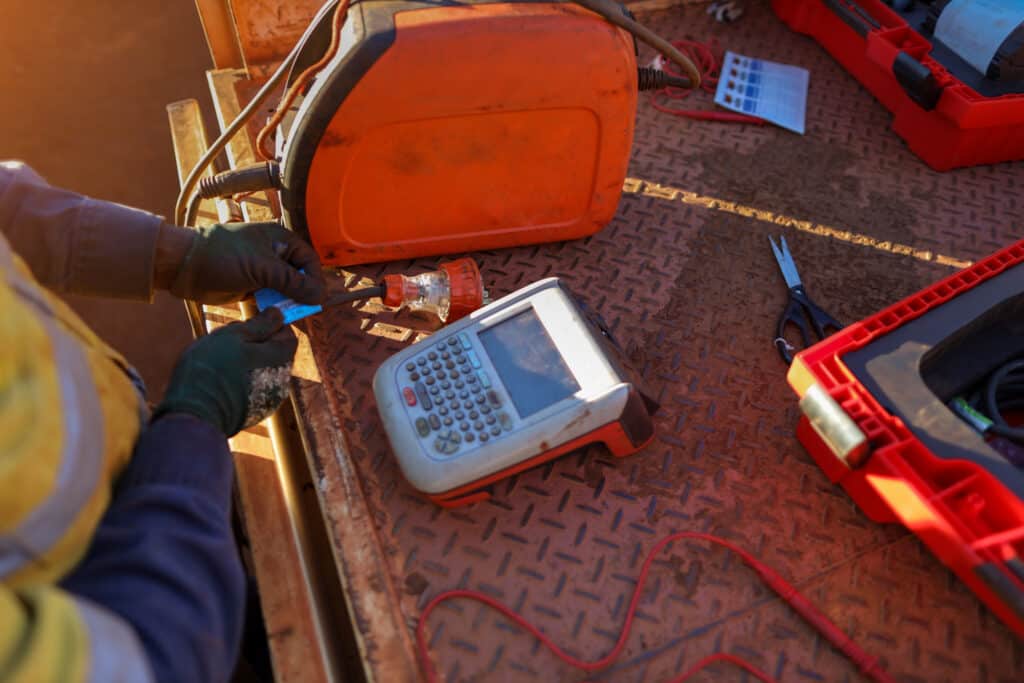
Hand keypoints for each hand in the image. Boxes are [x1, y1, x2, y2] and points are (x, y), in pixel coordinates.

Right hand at [154, 307, 297, 435]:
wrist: (195, 414)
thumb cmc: (212, 369)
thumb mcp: (233, 336)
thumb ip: (260, 324)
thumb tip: (278, 313)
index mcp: (281, 359)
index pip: (288, 334)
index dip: (271, 325)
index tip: (251, 322)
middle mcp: (283, 381)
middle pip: (276, 354)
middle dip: (257, 345)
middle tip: (229, 343)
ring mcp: (271, 400)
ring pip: (264, 372)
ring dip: (250, 364)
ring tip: (222, 363)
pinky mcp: (256, 413)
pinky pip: (254, 390)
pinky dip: (243, 383)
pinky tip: (222, 382)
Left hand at [159, 221, 324, 304]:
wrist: (185, 266)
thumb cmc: (223, 257)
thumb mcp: (262, 268)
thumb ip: (293, 283)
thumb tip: (320, 295)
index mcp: (280, 240)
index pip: (309, 261)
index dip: (315, 279)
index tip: (315, 298)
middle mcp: (274, 254)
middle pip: (300, 276)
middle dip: (303, 293)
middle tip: (304, 310)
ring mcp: (262, 272)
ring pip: (287, 290)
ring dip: (290, 303)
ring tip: (290, 314)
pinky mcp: (252, 287)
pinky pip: (272, 299)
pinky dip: (276, 308)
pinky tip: (276, 316)